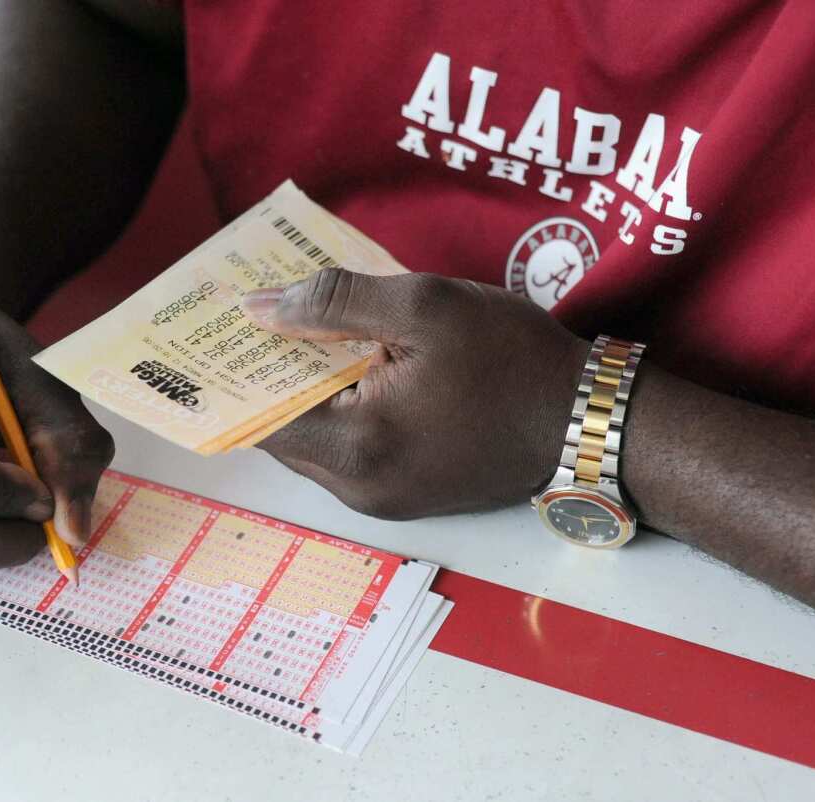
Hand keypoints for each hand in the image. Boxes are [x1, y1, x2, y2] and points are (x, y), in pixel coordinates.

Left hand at [242, 270, 587, 518]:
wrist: (588, 421)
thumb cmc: (513, 360)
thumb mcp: (425, 307)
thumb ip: (333, 303)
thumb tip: (260, 309)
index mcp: (357, 447)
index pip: (258, 414)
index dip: (236, 368)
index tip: (226, 326)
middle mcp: (358, 488)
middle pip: (280, 431)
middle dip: (268, 375)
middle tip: (263, 318)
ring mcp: (380, 498)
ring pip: (310, 441)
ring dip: (304, 391)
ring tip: (307, 333)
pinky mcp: (401, 494)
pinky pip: (343, 449)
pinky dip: (336, 409)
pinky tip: (350, 365)